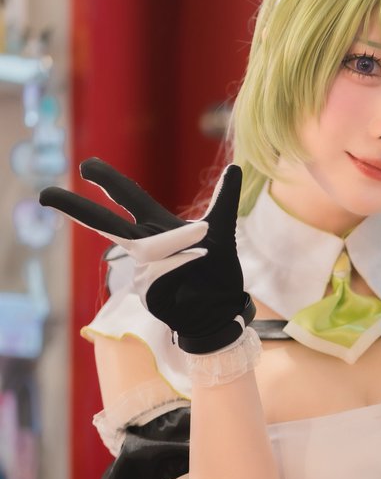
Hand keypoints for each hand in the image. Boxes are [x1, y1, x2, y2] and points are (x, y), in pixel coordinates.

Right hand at [40, 158, 254, 352]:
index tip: (85, 167)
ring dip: (179, 248)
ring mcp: (140, 271)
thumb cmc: (218, 272)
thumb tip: (237, 167)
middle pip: (104, 224)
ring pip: (150, 250)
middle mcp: (143, 247)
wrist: (221, 311)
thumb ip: (225, 200)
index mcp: (157, 226)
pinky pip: (158, 272)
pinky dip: (178, 268)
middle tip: (45, 195)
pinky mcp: (145, 293)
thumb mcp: (224, 232)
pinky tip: (190, 277)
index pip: (127, 197)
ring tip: (202, 256)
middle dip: (76, 209)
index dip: (108, 181)